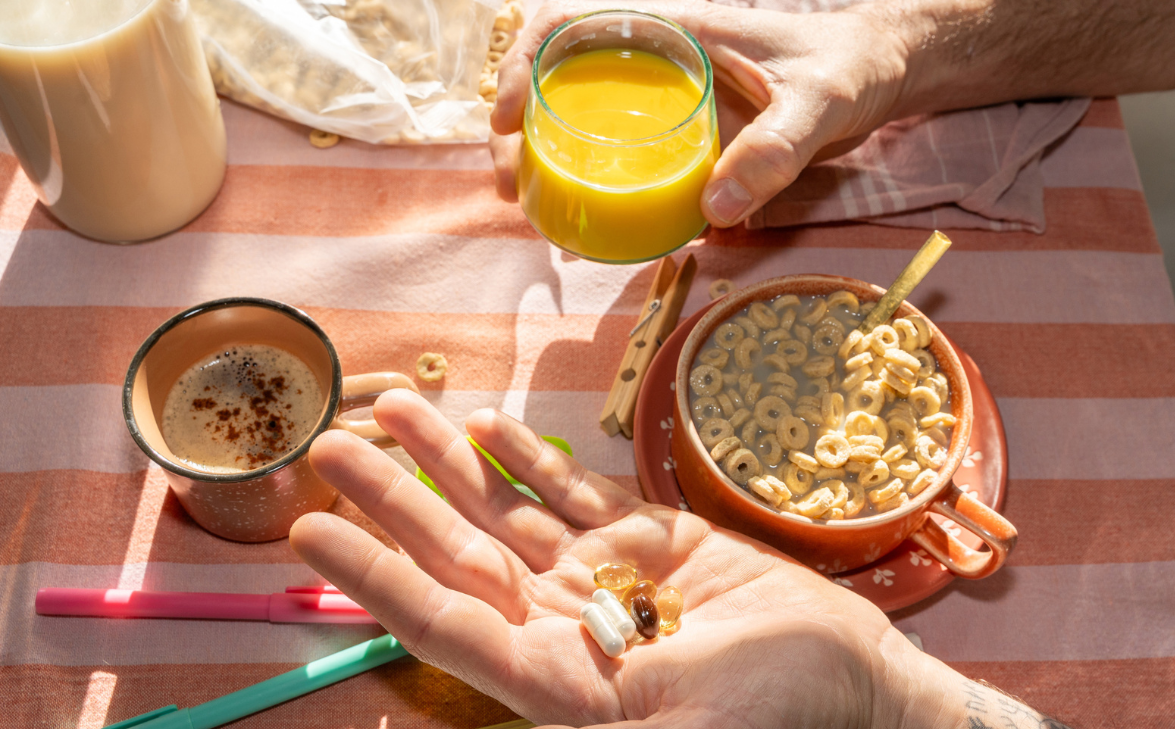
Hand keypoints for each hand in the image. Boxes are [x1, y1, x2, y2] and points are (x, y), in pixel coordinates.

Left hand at [289, 389, 965, 727]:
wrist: (858, 685)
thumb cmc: (777, 717)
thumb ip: (592, 722)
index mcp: (555, 678)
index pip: (441, 619)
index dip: (375, 574)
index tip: (312, 529)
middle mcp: (564, 624)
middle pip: (459, 550)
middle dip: (394, 496)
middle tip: (331, 442)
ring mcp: (605, 577)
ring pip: (507, 509)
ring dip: (449, 460)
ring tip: (398, 406)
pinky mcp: (653, 541)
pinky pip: (575, 493)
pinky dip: (532, 458)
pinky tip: (488, 424)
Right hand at [487, 0, 914, 226]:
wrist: (880, 72)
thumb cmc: (849, 68)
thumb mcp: (820, 104)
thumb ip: (775, 151)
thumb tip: (712, 213)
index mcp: (675, 29)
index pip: (573, 23)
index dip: (524, 61)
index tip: (506, 115)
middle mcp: (659, 60)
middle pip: (560, 80)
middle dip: (517, 128)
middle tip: (510, 186)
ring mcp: (668, 100)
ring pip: (583, 119)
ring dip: (546, 158)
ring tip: (532, 209)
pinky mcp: (684, 135)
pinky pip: (623, 154)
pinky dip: (594, 181)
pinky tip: (586, 219)